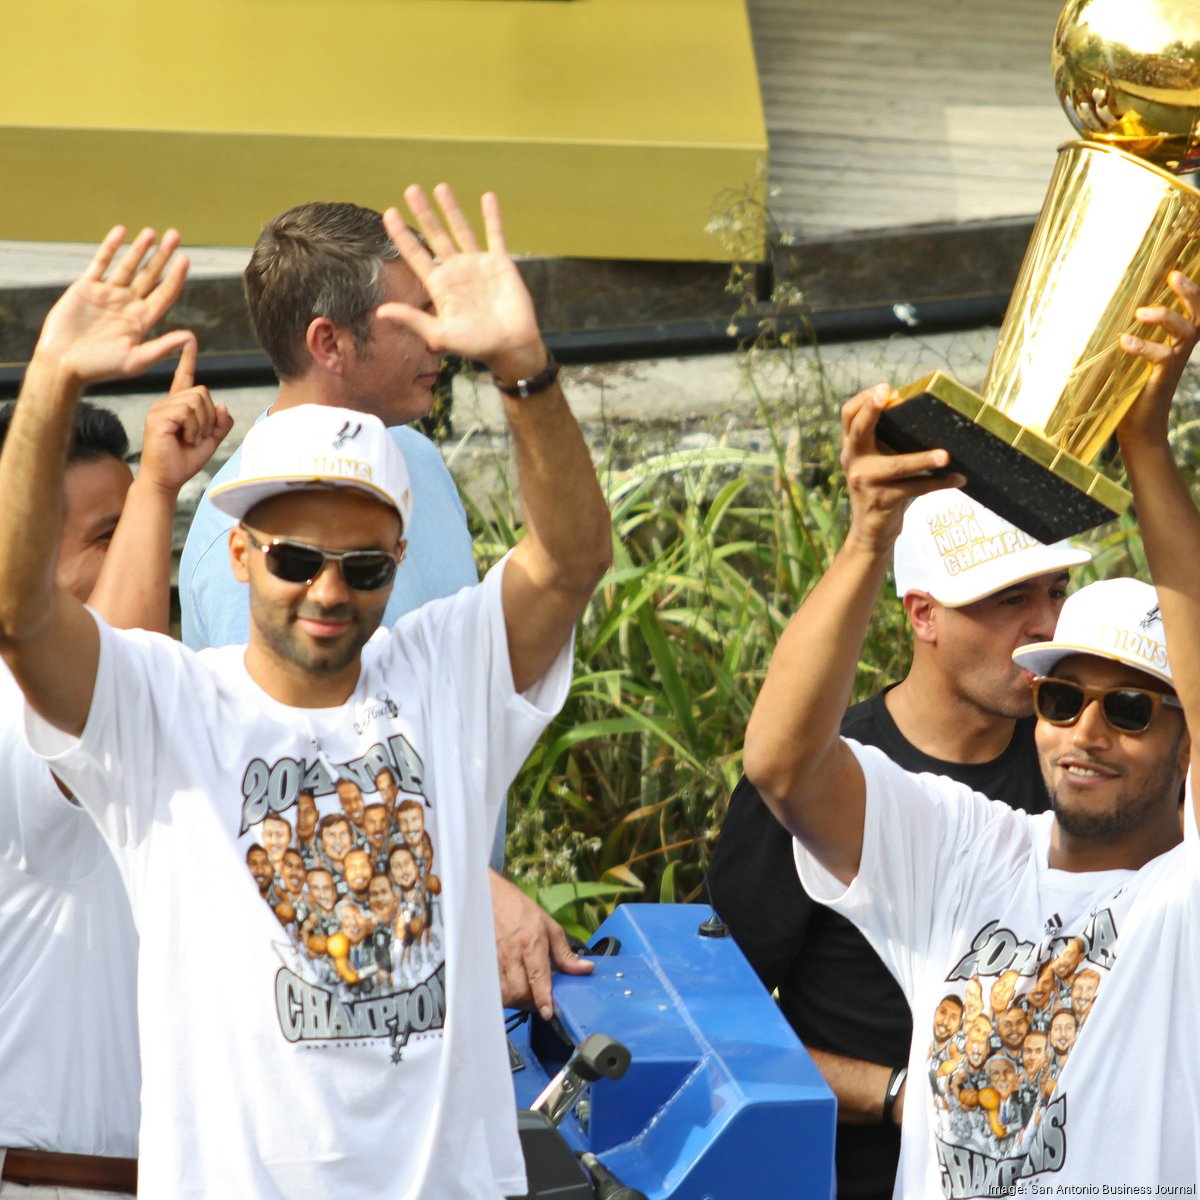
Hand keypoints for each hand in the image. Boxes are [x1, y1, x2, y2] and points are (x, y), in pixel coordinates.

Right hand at [35, 226, 192, 383]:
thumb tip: (190, 337)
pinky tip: (121, 232)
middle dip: (163, 255)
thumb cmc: (100, 368)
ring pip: (128, 266)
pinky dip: (111, 247)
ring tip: (152, 232)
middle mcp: (128, 305)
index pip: (165, 294)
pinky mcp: (86, 288)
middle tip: (175, 235)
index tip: (186, 259)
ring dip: (140, 248)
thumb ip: (162, 347)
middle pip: (151, 275)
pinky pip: (101, 263)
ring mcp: (108, 295)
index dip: (176, 276)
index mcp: (142, 320)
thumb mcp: (136, 360)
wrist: (63, 364)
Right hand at [137, 338, 233, 494]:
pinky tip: (185, 439)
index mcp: (177, 406)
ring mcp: (160, 408)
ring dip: (203, 424)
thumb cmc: (183, 462)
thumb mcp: (210, 441)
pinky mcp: (157, 417)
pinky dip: (195, 427)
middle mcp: (166, 403)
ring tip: (191, 439)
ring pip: (197, 400)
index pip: (184, 377)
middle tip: (199, 436)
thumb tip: (223, 405)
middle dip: (210, 416)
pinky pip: (188, 411)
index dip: (187, 358)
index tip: (190, 339)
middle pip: (202, 392)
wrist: (166, 480)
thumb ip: (220, 424)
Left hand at [378, 185, 546, 381]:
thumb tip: (381, 312)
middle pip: (435, 235)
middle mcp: (456, 271)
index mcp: (439, 286)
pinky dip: (492, 216)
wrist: (510, 347)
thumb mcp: (440, 334)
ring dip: (451, 209)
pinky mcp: (500, 263)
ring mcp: (478, 265)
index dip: (402, 235)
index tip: (389, 213)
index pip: (415, 255)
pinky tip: (487, 197)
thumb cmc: (476, 346)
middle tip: (411, 189)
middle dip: (423, 213)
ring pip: (461, 230)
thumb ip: (413, 319)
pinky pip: (495, 235)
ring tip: (440, 187)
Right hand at [490, 870, 592, 1018]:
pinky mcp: (483, 962)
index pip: (537, 976)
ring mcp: (494, 958)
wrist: (490, 896)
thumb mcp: (550, 927)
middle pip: (519, 990)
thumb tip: (586, 969)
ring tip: (526, 998)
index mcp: (531, 942)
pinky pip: (491, 988)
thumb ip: (565, 953)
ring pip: (504, 993)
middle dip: (531, 1003)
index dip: (542, 998)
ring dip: (517, 1001)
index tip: (548, 1012)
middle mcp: (512, 952)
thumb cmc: (521, 910)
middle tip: (540, 1003)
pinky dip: (502, 995)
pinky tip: (510, 992)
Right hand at [840, 384, 964, 554]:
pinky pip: (915, 489)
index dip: (864, 399)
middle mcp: (853, 461)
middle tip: (892, 394)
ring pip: (896, 466)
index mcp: (852, 446)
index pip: (848, 414)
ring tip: (946, 456)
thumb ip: (888, 438)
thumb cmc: (883, 487)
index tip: (886, 388)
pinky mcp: (881, 501)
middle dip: (872, 409)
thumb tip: (926, 409)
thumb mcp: (878, 460)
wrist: (871, 532)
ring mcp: (865, 482)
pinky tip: (958, 479)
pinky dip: (939, 484)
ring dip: (923, 460)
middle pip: (858, 429)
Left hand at [1117, 270, 1199, 452]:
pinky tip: (1125, 340)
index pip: (1191, 312)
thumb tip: (1088, 319)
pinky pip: (1162, 358)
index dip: (1190, 292)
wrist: (1138, 431)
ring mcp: (1173, 366)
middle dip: (1192, 294)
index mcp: (1174, 344)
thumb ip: (1120, 341)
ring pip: (1185, 333)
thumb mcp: (1125, 362)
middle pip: (1199, 316)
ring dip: (1166, 318)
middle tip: (1175, 276)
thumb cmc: (1127, 394)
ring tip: (1140, 313)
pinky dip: (1144, 346)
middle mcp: (1179, 351)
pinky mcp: (1161, 380)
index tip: (1175, 272)